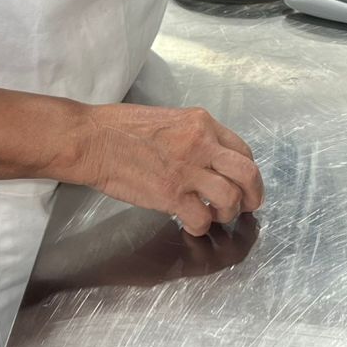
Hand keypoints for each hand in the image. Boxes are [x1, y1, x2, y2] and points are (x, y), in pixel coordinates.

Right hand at [72, 103, 263, 235]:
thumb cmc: (121, 127)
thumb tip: (210, 159)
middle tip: (247, 207)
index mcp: (202, 123)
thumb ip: (195, 137)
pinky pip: (201, 219)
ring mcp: (187, 170)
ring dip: (226, 213)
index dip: (247, 172)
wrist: (93, 139)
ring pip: (230, 198)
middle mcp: (201, 144)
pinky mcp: (170, 194)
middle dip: (253, 195)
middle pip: (248, 173)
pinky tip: (190, 224)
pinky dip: (200, 227)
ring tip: (213, 215)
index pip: (243, 150)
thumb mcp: (170, 120)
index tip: (243, 184)